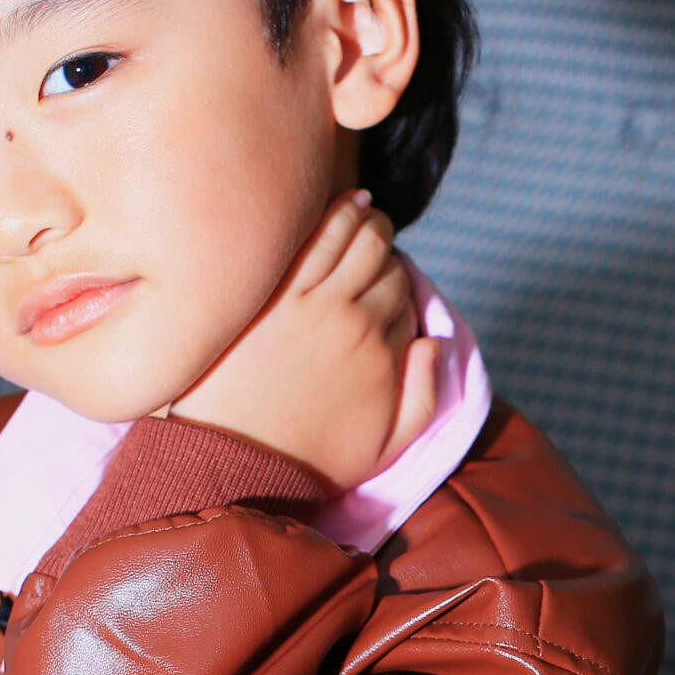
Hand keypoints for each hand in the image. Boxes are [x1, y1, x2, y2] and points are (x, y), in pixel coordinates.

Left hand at [167, 190, 441, 490]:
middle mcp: (351, 320)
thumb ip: (425, 397)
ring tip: (366, 214)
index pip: (407, 296)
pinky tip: (341, 208)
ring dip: (367, 221)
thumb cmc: (312, 462)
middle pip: (385, 260)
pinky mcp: (268, 291)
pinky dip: (335, 215)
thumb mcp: (387, 449)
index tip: (387, 292)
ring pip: (355, 237)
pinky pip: (311, 236)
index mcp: (382, 353)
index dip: (401, 290)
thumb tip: (434, 341)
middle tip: (379, 246)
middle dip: (387, 250)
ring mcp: (307, 301)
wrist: (240, 466)